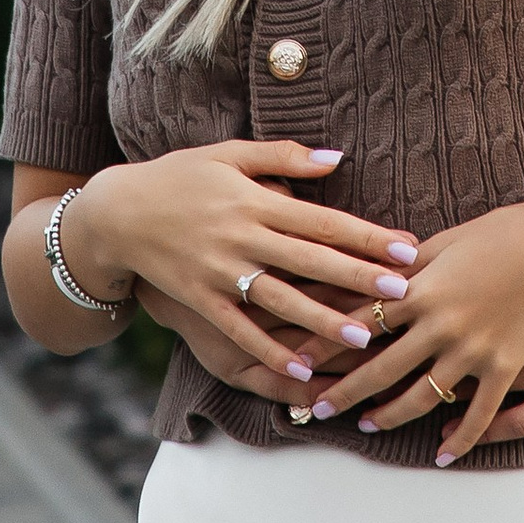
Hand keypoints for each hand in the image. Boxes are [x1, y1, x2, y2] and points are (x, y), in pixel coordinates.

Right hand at [70, 142, 418, 389]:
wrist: (118, 211)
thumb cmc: (180, 176)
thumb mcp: (229, 154)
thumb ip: (284, 156)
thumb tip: (336, 158)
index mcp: (255, 199)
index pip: (322, 221)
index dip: (366, 236)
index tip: (405, 248)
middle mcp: (242, 237)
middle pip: (311, 262)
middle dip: (358, 279)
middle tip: (401, 295)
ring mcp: (220, 272)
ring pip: (281, 302)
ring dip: (323, 322)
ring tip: (363, 338)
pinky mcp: (200, 300)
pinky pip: (241, 330)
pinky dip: (270, 351)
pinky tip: (302, 368)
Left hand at [314, 184, 523, 461]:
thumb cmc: (514, 229)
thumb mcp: (457, 237)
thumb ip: (418, 260)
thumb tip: (384, 268)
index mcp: (424, 286)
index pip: (360, 319)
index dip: (324, 342)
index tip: (293, 361)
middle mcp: (441, 322)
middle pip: (381, 366)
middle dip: (344, 391)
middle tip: (315, 410)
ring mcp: (474, 349)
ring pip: (422, 395)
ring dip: (391, 415)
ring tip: (367, 427)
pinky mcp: (506, 366)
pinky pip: (480, 412)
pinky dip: (461, 438)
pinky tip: (444, 456)